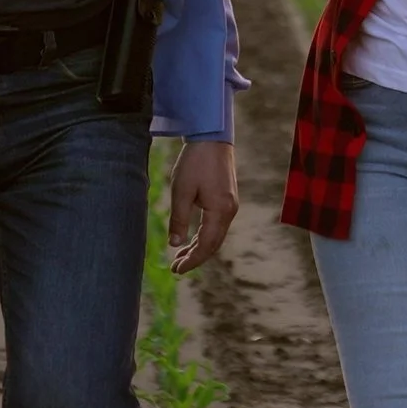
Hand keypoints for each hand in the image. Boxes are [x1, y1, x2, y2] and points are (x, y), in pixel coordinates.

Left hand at [166, 140, 237, 273]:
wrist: (212, 137)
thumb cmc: (195, 162)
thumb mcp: (181, 191)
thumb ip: (179, 219)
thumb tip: (175, 244)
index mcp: (220, 211)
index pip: (206, 245)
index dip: (192, 260)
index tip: (176, 270)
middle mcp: (230, 211)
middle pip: (213, 244)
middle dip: (195, 258)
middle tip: (175, 268)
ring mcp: (231, 205)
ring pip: (215, 235)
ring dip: (199, 247)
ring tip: (180, 256)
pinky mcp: (227, 199)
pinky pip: (217, 225)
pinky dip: (204, 235)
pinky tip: (192, 238)